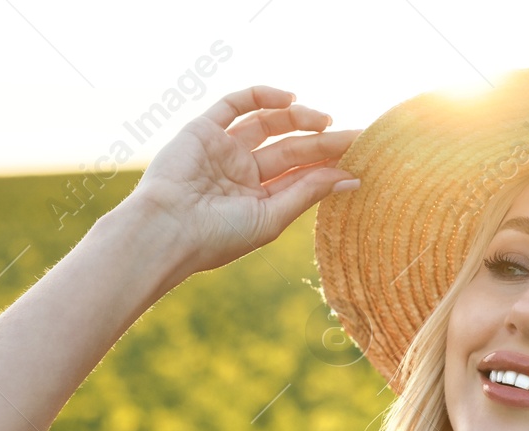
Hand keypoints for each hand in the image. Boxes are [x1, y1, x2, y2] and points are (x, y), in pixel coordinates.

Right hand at [121, 84, 361, 279]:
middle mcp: (242, 173)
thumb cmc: (217, 236)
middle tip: (357, 134)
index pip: (302, 174)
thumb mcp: (271, 218)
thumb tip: (352, 179)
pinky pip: (235, 105)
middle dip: (324, 140)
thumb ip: (308, 193)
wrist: (166, 229)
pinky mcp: (203, 130)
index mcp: (258, 200)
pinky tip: (290, 99)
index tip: (362, 156)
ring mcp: (223, 150)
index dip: (330, 164)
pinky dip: (262, 96)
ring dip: (298, 118)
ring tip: (324, 120)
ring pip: (268, 124)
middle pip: (292, 148)